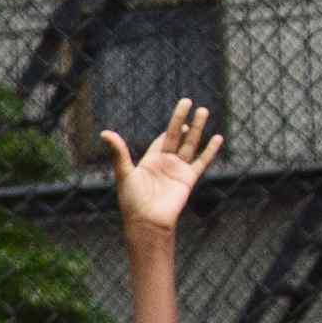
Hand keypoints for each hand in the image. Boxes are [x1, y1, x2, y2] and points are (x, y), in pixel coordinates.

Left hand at [102, 97, 223, 236]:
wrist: (148, 221)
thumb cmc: (132, 200)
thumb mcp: (124, 173)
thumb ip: (118, 153)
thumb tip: (104, 133)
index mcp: (150, 161)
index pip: (162, 139)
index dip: (169, 127)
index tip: (178, 112)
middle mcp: (165, 163)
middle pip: (177, 136)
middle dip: (182, 119)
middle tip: (189, 101)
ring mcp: (178, 170)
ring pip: (190, 144)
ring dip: (197, 128)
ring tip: (204, 111)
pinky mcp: (189, 178)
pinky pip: (202, 161)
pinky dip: (210, 150)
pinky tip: (217, 138)